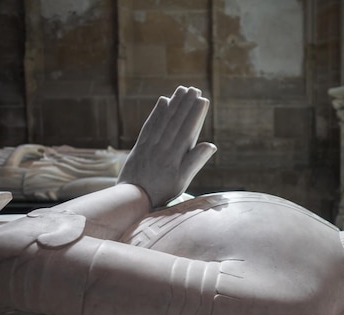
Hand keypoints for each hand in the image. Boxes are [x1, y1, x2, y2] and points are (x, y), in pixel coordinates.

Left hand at [117, 86, 216, 207]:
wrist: (133, 197)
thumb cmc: (162, 191)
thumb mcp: (183, 181)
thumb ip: (195, 162)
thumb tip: (210, 145)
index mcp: (175, 155)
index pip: (188, 129)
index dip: (195, 114)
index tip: (203, 100)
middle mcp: (162, 146)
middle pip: (176, 120)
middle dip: (186, 103)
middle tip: (194, 89)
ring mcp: (150, 143)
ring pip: (164, 119)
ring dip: (174, 103)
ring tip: (182, 90)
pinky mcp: (141, 144)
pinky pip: (151, 123)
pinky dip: (158, 111)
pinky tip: (163, 101)